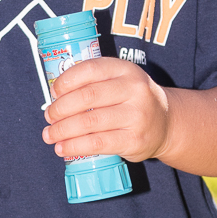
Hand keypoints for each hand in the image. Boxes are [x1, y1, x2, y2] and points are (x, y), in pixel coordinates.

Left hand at [42, 57, 170, 162]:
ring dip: (62, 130)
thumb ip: (94, 82)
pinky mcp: (134, 140)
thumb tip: (55, 97)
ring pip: (89, 122)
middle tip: (49, 116)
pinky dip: (75, 146)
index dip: (66, 80)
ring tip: (50, 135)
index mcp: (125, 69)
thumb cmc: (133, 99)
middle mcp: (134, 89)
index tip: (54, 92)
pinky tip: (62, 148)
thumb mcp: (120, 80)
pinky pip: (98, 143)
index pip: (90, 69)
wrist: (167, 123)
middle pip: (87, 97)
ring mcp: (136, 116)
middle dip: (61, 108)